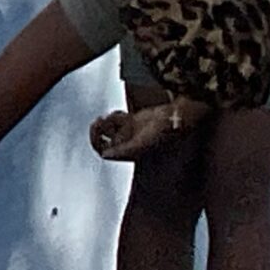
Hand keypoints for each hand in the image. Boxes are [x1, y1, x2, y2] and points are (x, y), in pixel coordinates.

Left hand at [90, 100, 210, 161]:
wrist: (173, 120)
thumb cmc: (160, 134)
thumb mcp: (140, 144)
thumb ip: (123, 151)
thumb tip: (104, 156)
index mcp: (126, 152)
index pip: (104, 151)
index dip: (96, 143)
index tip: (97, 132)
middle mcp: (125, 143)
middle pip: (102, 139)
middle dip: (96, 131)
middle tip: (98, 121)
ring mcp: (128, 132)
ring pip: (108, 128)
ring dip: (106, 122)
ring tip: (108, 117)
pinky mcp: (132, 121)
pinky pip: (117, 119)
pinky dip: (115, 116)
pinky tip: (121, 114)